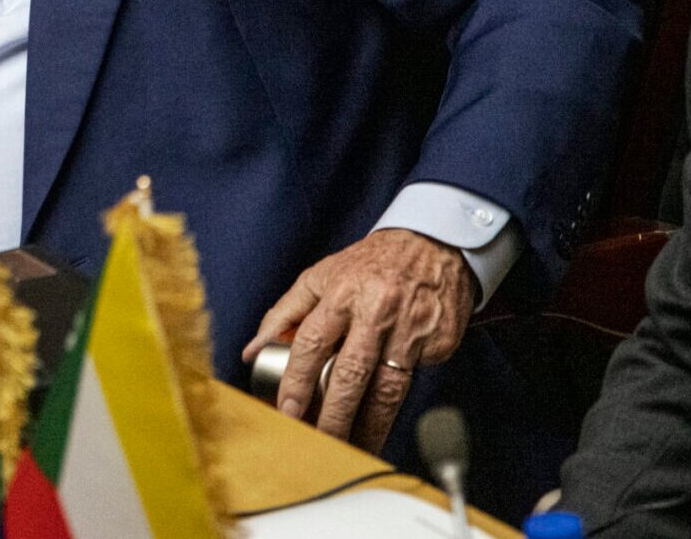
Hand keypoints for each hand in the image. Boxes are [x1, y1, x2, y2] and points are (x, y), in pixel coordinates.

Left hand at [242, 230, 475, 452]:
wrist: (432, 244)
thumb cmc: (370, 264)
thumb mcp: (321, 276)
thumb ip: (284, 313)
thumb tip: (252, 351)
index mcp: (342, 292)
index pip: (312, 342)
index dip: (296, 380)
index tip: (288, 411)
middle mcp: (377, 311)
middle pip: (351, 374)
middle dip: (333, 416)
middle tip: (320, 443)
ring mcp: (411, 329)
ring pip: (387, 390)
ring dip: (369, 426)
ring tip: (354, 447)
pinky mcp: (438, 342)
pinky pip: (414, 380)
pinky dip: (398, 403)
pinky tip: (384, 419)